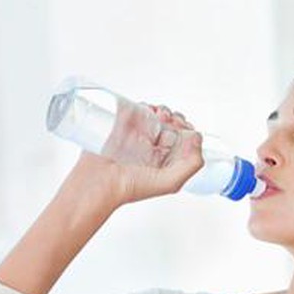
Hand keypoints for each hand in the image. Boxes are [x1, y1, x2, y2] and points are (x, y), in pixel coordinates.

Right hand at [73, 104, 203, 205]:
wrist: (98, 182)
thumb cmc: (129, 187)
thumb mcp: (170, 182)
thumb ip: (191, 164)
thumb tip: (196, 137)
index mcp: (165, 162)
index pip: (184, 140)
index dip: (187, 130)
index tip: (182, 129)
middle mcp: (152, 149)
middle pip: (171, 124)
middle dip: (175, 118)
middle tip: (169, 120)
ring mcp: (136, 136)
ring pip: (156, 115)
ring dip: (161, 110)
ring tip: (157, 115)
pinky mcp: (121, 127)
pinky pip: (136, 109)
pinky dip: (143, 105)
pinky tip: (145, 110)